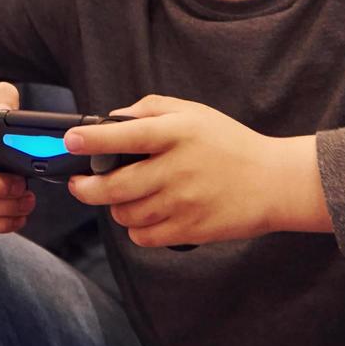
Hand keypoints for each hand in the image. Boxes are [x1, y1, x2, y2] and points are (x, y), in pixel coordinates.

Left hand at [64, 95, 329, 247]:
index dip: (93, 139)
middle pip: (115, 186)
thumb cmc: (229, 143)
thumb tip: (112, 119)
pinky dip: (136, 227)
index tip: (70, 140)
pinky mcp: (190, 229)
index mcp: (177, 134)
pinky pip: (143, 236)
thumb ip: (150, 110)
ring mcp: (183, 203)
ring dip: (115, 207)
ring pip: (125, 214)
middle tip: (79, 183)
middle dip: (86, 187)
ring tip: (123, 195)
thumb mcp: (193, 113)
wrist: (274, 182)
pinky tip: (145, 214)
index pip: (125, 136)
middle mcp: (177, 169)